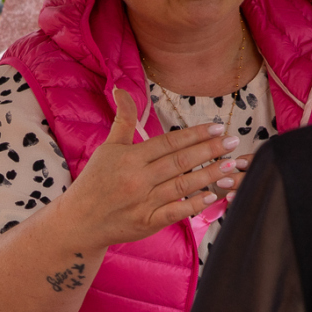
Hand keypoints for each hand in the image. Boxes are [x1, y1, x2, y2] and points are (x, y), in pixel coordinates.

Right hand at [59, 89, 246, 248]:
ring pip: (182, 185)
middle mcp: (138, 178)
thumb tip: (121, 89)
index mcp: (130, 158)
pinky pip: (174, 212)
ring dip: (209, 175)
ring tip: (230, 165)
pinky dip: (193, 205)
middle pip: (179, 162)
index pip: (168, 142)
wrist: (79, 221)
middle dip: (209, 151)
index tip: (216, 128)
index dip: (194, 134)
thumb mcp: (107, 147)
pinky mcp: (146, 223)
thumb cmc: (95, 181)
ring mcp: (143, 202)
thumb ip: (123, 119)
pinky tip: (212, 196)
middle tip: (232, 142)